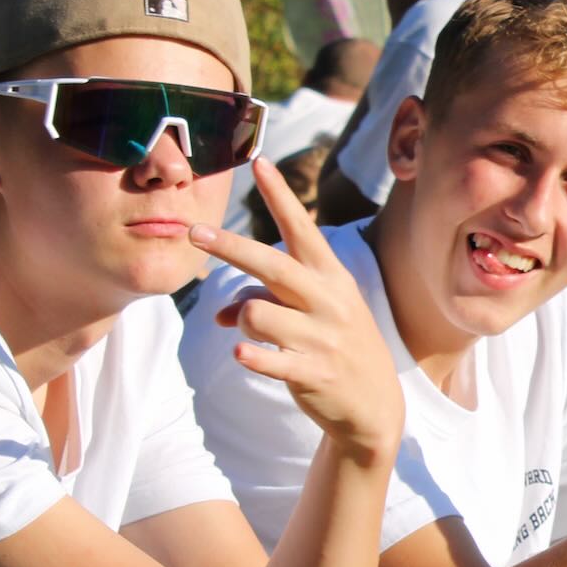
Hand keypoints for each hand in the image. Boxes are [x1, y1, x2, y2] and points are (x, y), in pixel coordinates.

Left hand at [194, 157, 403, 461]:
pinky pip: (264, 356)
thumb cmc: (337, 345)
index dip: (280, 195)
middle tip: (193, 232)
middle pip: (271, 264)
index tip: (259, 161)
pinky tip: (243, 355)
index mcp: (331, 276)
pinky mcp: (311, 371)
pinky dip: (249, 354)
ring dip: (242, 322)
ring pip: (255, 313)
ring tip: (257, 339)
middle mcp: (328, 300)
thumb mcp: (311, 315)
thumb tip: (220, 313)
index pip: (302, 228)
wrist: (374, 405)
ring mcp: (321, 336)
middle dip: (230, 245)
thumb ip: (265, 300)